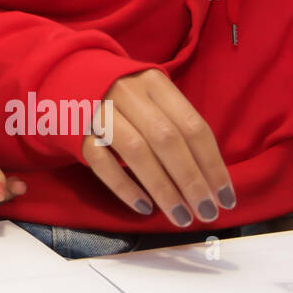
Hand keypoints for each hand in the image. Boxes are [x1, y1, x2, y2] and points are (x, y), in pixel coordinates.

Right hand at [80, 68, 233, 227]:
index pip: (192, 126)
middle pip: (166, 140)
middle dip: (191, 181)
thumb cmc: (123, 95)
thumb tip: (209, 177)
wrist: (66, 76)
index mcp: (154, 82)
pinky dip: (124, 187)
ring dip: (163, 189)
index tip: (225, 197)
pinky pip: (102, 163)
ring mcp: (99, 111)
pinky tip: (144, 207)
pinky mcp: (77, 131)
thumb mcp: (152, 96)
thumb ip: (177, 125)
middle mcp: (127, 93)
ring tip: (181, 216)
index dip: (213, 165)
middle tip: (207, 212)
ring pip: (136, 152)